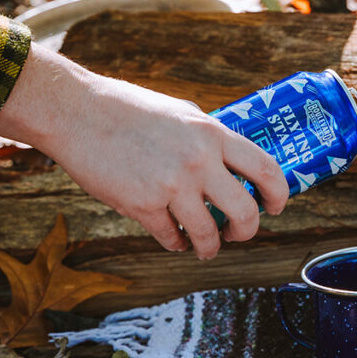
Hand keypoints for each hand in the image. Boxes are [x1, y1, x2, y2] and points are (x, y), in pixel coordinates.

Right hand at [0, 44, 288, 258]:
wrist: (78, 112)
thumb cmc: (130, 111)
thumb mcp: (184, 115)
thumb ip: (211, 140)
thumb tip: (235, 166)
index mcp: (213, 134)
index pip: (266, 170)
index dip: (278, 195)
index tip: (274, 207)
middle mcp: (199, 160)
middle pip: (245, 212)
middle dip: (246, 231)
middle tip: (237, 234)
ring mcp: (171, 184)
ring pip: (208, 234)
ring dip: (209, 247)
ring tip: (204, 246)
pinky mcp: (142, 205)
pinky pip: (171, 237)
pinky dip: (175, 243)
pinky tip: (173, 238)